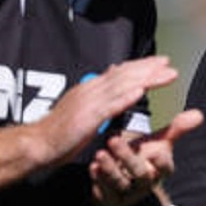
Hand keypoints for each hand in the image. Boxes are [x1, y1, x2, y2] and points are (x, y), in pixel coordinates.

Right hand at [33, 56, 183, 166]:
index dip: (141, 65)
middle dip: (148, 68)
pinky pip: (109, 107)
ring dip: (145, 79)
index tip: (161, 62)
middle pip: (124, 75)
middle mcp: (90, 90)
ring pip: (122, 86)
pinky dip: (126, 98)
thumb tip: (112, 73)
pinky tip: (141, 92)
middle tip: (169, 63)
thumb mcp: (82, 106)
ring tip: (165, 75)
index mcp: (90, 88)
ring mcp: (89, 103)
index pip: (120, 72)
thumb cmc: (60, 131)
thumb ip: (98, 92)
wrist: (37, 144)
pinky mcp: (87, 118)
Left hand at [90, 108, 202, 205]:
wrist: (124, 184)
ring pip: (120, 183)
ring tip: (99, 154)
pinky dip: (98, 179)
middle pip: (140, 173)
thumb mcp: (160, 143)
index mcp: (159, 169)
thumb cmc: (144, 158)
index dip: (162, 162)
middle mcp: (145, 182)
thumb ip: (177, 129)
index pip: (165, 168)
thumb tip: (200, 115)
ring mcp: (127, 192)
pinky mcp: (111, 198)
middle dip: (127, 157)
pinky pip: (104, 191)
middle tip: (113, 140)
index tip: (156, 152)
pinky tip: (92, 168)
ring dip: (110, 169)